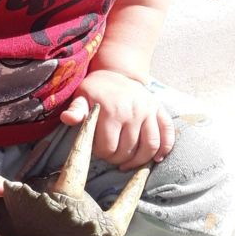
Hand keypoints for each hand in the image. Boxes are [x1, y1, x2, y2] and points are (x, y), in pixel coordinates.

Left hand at [60, 70, 174, 170]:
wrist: (116, 72)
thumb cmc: (95, 89)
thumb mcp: (81, 97)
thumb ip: (75, 111)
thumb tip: (67, 119)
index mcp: (112, 110)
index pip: (108, 148)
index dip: (101, 154)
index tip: (98, 150)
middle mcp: (133, 111)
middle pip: (128, 150)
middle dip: (118, 159)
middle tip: (111, 158)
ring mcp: (148, 111)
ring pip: (150, 146)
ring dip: (140, 161)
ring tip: (128, 163)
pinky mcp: (159, 110)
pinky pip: (167, 134)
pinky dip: (164, 149)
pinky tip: (156, 159)